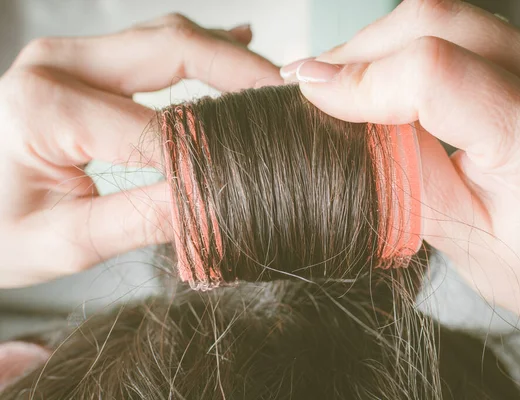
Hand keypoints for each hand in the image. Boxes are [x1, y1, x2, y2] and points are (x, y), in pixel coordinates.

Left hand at [0, 14, 280, 287]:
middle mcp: (58, 64)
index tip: (256, 176)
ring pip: (170, 39)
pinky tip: (240, 47)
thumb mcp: (64, 241)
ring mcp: (72, 57)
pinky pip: (156, 44)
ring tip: (273, 85)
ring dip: (227, 60)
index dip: (214, 155)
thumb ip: (141, 219)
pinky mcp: (86, 64)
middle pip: (174, 49)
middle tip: (289, 102)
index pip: (158, 130)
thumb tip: (214, 201)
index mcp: (46, 106)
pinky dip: (204, 51)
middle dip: (241, 75)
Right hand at [282, 0, 519, 349]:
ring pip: (449, 17)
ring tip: (343, 84)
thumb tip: (347, 123)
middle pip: (437, 23)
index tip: (309, 94)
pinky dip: (413, 47)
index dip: (357, 78)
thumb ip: (404, 176)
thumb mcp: (466, 240)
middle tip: (310, 83)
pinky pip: (467, 31)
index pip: (433, 73)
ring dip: (382, 45)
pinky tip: (388, 78)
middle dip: (358, 51)